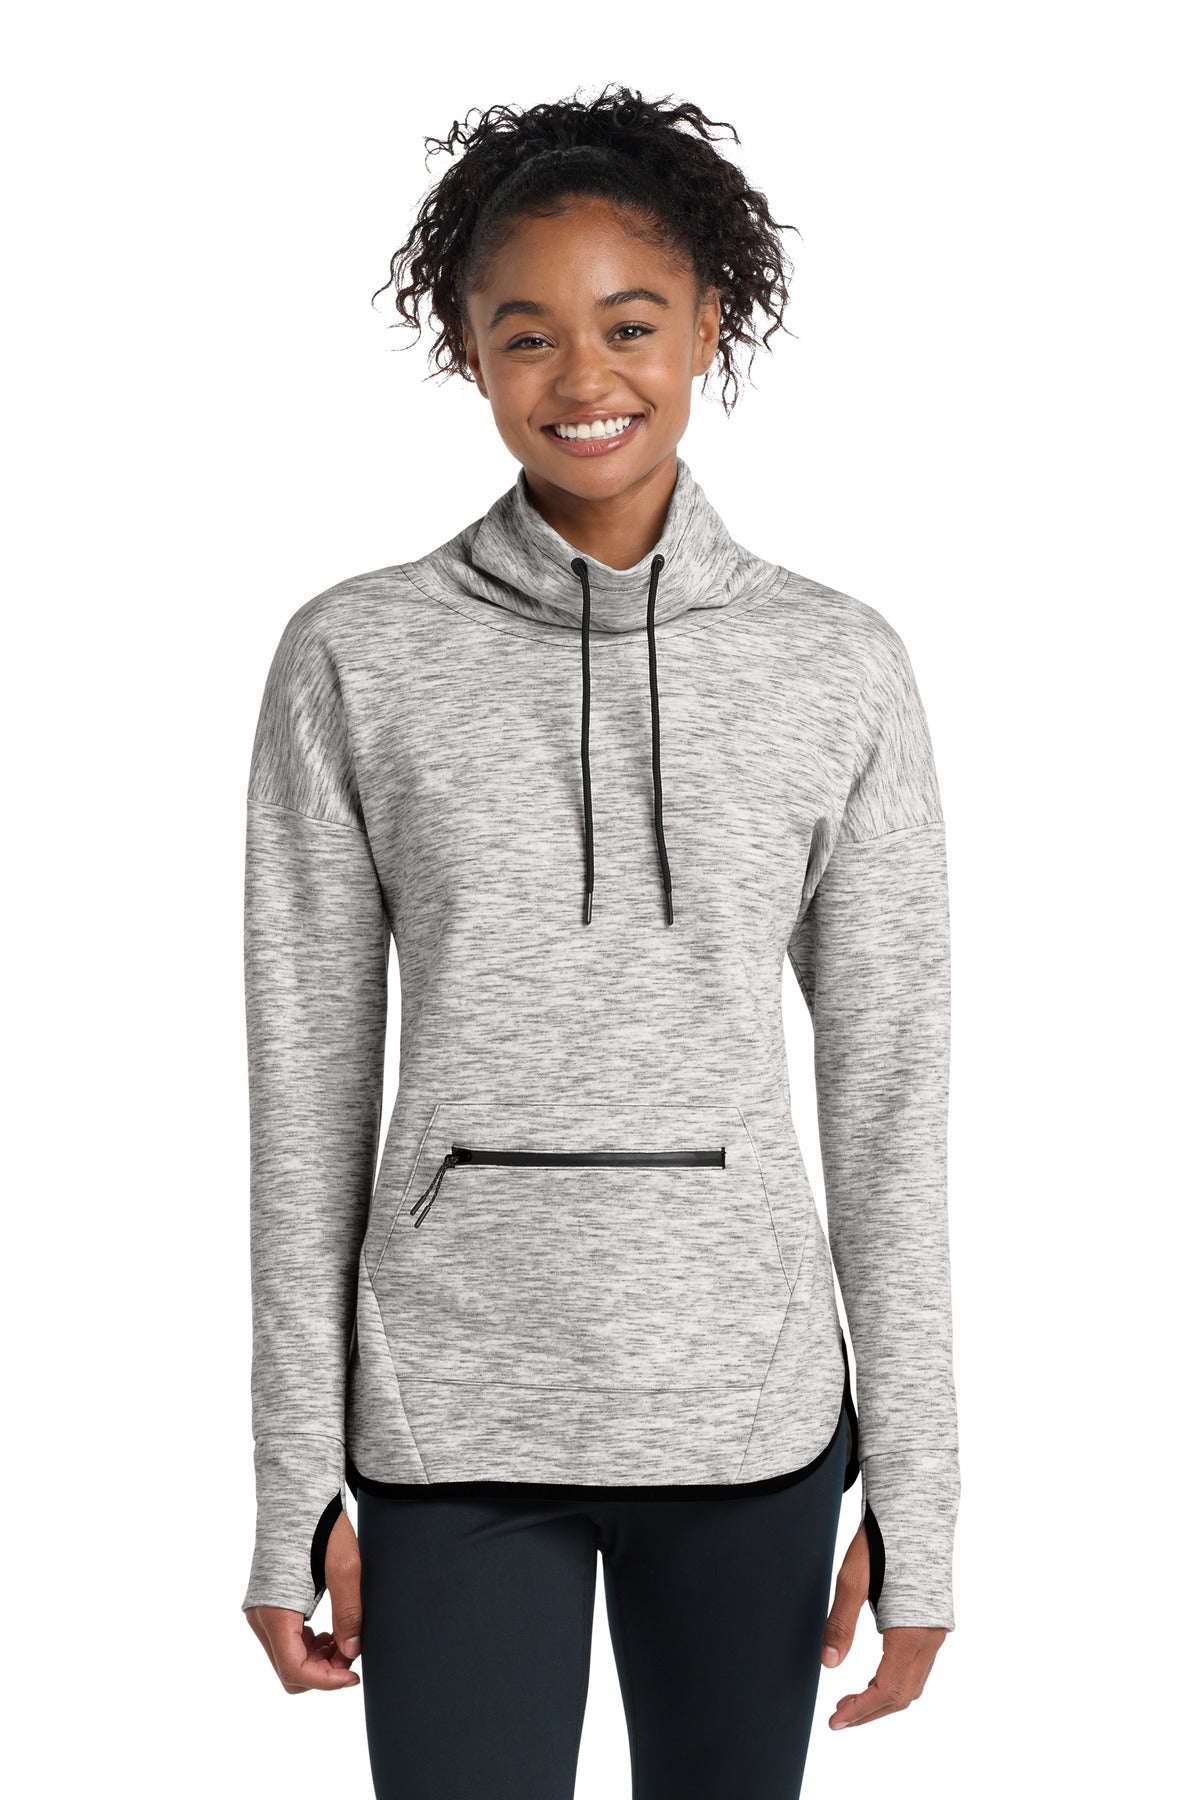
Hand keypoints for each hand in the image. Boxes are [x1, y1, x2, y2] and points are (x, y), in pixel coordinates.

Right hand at [245, 1509, 363, 1692]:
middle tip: (353, 1653)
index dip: (326, 1681)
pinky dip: (307, 1646)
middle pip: (288, 1672)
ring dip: (316, 1661)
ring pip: (286, 1659)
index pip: (294, 1670)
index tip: (355, 1675)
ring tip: (345, 1639)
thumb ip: (348, 1613)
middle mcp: (260, 1617)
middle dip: (323, 1673)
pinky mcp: (267, 1604)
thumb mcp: (345, 1567)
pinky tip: (329, 1630)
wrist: (298, 1493)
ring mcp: (261, 1611)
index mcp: (275, 1611)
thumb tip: (352, 1652)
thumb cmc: (321, 1524)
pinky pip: (284, 1641)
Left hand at [821, 1521, 946, 1728]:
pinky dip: (897, 1681)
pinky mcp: (935, 1622)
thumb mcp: (853, 1578)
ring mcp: (937, 1631)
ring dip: (884, 1699)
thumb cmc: (882, 1540)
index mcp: (910, 1631)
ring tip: (851, 1700)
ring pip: (914, 1683)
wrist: (916, 1509)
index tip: (836, 1721)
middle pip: (903, 1695)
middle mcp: (930, 1637)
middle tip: (838, 1716)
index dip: (861, 1711)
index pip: (887, 1690)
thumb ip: (841, 1622)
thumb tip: (828, 1663)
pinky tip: (874, 1674)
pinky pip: (919, 1666)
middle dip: (870, 1712)